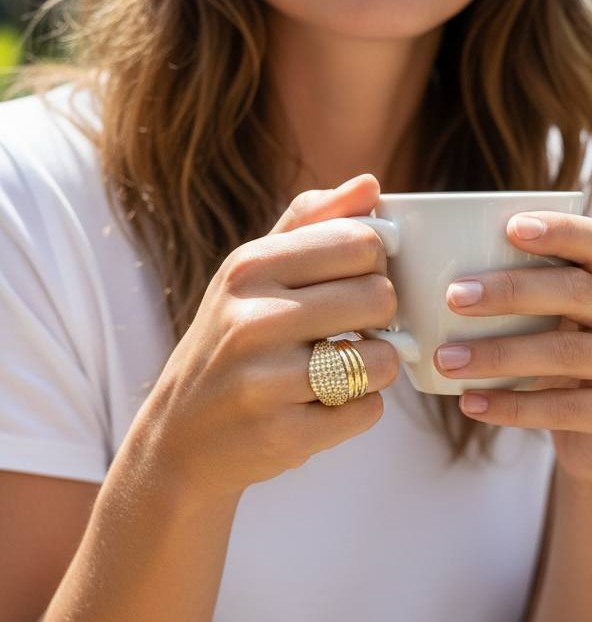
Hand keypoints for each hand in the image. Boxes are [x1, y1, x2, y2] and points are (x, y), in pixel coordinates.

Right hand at [129, 175, 400, 502]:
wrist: (179, 439)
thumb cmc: (230, 341)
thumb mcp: (253, 273)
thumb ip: (312, 223)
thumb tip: (371, 183)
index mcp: (250, 267)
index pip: (360, 241)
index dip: (374, 265)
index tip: (355, 282)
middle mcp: (252, 319)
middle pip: (379, 297)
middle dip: (378, 317)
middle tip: (350, 331)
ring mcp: (265, 380)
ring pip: (382, 358)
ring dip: (374, 368)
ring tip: (339, 369)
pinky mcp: (283, 434)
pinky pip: (368, 410)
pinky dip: (357, 410)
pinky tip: (322, 406)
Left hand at [435, 212, 591, 485]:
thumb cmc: (555, 363)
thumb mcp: (544, 322)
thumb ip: (512, 295)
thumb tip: (420, 268)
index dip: (559, 231)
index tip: (509, 228)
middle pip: (576, 292)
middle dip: (511, 292)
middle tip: (452, 297)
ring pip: (566, 353)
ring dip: (499, 355)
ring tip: (446, 360)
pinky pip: (565, 408)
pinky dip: (511, 406)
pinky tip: (470, 403)